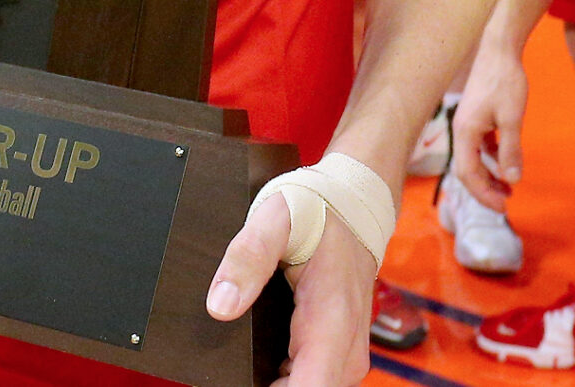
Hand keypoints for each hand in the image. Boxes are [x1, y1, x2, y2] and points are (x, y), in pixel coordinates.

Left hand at [207, 190, 375, 386]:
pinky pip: (312, 380)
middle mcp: (346, 346)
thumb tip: (220, 306)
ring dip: (275, 383)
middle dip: (265, 386)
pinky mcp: (339, 352)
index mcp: (332, 318)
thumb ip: (247, 258)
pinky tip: (263, 360)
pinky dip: (286, 377)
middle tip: (231, 365)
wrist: (354, 206)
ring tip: (245, 357)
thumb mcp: (276, 218)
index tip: (239, 380)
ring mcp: (346, 353)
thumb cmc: (318, 210)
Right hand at [453, 36, 530, 209]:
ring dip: (488, 175)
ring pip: (473, 159)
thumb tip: (512, 180)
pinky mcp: (476, 117)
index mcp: (465, 132)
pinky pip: (479, 146)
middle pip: (466, 170)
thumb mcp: (512, 118)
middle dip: (484, 189)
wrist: (499, 49)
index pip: (467, 174)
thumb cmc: (505, 81)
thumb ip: (511, 150)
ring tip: (508, 187)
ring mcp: (467, 123)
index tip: (504, 206)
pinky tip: (505, 161)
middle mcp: (461, 130)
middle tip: (506, 203)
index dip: (483, 194)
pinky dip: (490, 158)